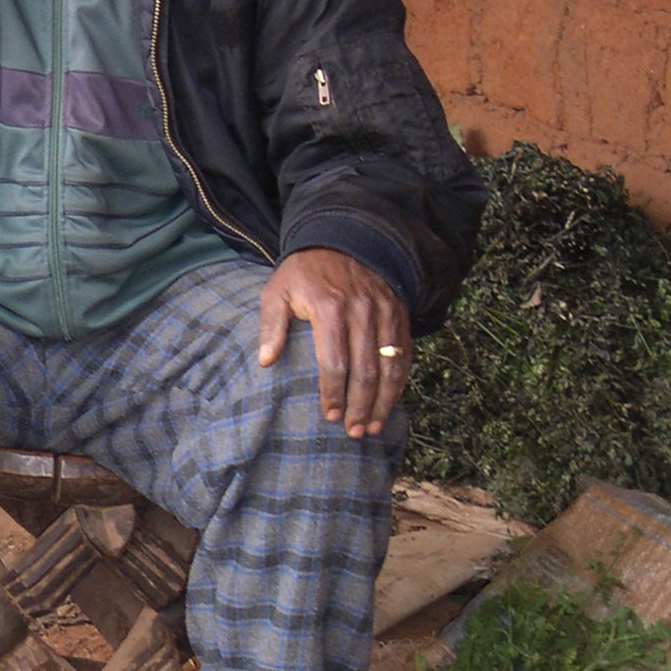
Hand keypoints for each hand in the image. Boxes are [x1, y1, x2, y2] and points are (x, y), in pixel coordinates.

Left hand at [257, 248, 409, 438]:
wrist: (342, 238)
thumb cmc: (304, 272)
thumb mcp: (278, 289)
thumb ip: (270, 324)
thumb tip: (266, 361)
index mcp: (330, 306)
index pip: (334, 359)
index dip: (333, 392)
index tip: (330, 416)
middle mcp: (362, 309)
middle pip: (365, 368)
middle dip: (360, 405)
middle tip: (354, 432)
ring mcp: (385, 310)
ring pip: (390, 364)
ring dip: (384, 400)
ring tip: (373, 426)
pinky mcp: (399, 312)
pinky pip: (404, 352)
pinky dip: (400, 380)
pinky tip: (391, 402)